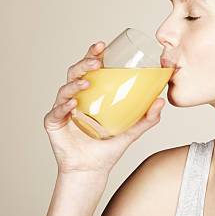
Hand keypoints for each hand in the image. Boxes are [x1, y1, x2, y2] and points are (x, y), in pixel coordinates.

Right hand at [43, 41, 165, 174]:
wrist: (92, 170)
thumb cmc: (108, 148)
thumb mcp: (132, 131)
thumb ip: (147, 118)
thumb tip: (162, 101)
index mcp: (92, 94)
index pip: (91, 69)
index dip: (93, 55)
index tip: (102, 45)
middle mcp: (75, 98)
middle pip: (75, 73)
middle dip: (84, 63)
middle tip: (96, 62)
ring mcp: (63, 110)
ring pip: (64, 89)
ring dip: (75, 84)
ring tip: (87, 84)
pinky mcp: (53, 124)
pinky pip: (56, 112)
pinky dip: (63, 106)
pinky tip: (72, 104)